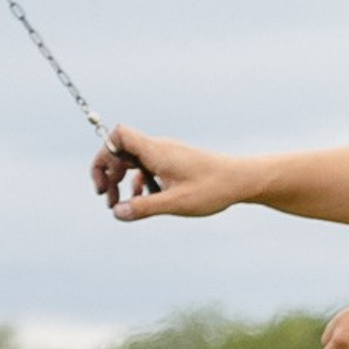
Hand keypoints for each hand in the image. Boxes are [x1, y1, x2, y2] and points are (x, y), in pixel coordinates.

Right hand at [92, 125, 251, 219]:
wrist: (244, 180)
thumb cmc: (213, 189)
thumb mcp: (177, 202)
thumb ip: (145, 207)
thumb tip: (116, 213)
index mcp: (156, 151)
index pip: (118, 135)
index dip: (105, 152)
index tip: (106, 177)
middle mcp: (158, 148)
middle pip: (119, 151)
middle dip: (107, 173)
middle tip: (106, 198)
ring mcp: (166, 155)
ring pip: (132, 161)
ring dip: (121, 180)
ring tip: (119, 204)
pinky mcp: (174, 163)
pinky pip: (147, 168)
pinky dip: (139, 182)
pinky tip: (142, 200)